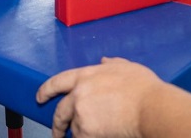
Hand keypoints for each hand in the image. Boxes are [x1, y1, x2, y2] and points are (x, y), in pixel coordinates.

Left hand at [36, 57, 159, 137]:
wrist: (150, 107)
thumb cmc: (143, 87)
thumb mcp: (126, 67)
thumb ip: (112, 64)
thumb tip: (105, 61)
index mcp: (86, 75)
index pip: (58, 81)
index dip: (46, 90)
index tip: (40, 97)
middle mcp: (78, 93)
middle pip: (60, 111)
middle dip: (57, 123)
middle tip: (57, 132)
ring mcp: (81, 113)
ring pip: (73, 127)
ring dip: (80, 132)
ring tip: (92, 134)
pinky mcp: (86, 131)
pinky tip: (98, 137)